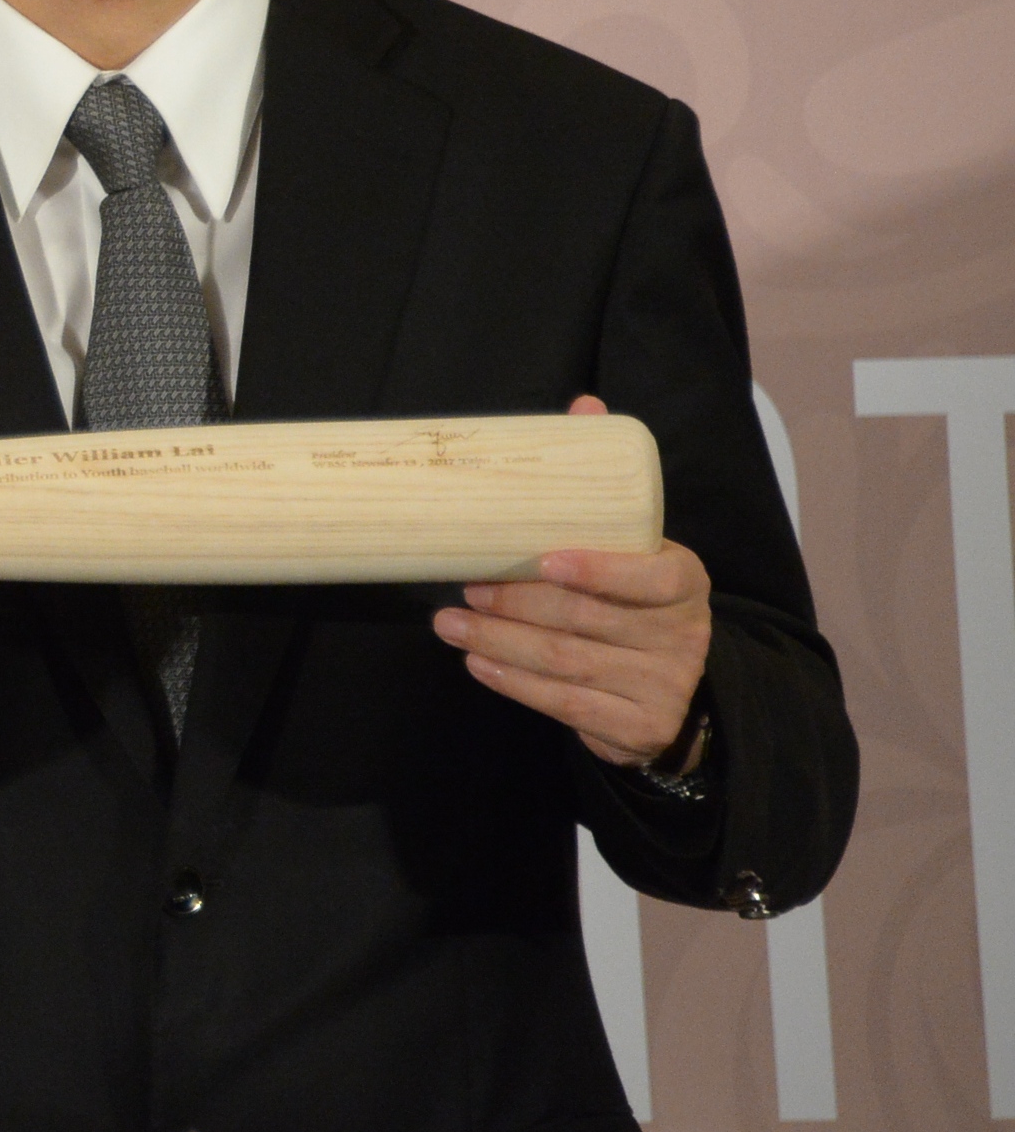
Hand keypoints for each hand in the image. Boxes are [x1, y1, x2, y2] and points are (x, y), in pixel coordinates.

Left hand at [431, 396, 711, 767]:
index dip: (599, 571)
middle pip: (588, 620)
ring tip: (448, 623)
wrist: (676, 687)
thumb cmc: (635, 600)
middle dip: (517, 603)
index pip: (650, 577)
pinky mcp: (638, 727)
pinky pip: (566, 705)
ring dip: (499, 642)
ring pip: (566, 662)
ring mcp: (663, 684)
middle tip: (466, 587)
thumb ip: (607, 483)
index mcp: (682, 580)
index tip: (544, 559)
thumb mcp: (635, 546)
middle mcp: (681, 635)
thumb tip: (585, 405)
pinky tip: (477, 663)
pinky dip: (515, 685)